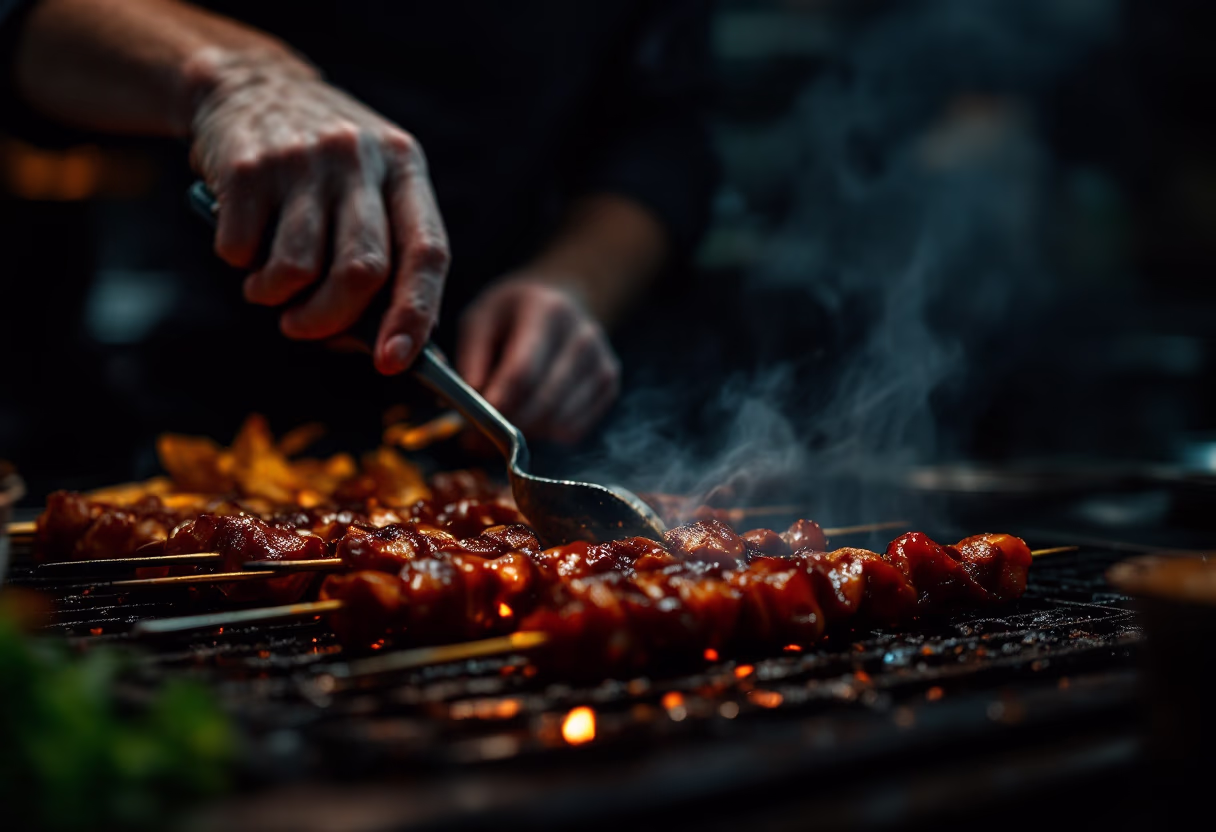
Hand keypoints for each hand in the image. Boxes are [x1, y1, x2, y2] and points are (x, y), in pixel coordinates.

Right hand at [190, 57, 448, 374]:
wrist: (248, 85)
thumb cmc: (322, 167)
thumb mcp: (368, 187)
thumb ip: (384, 254)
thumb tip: (384, 345)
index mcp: (405, 167)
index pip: (427, 252)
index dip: (416, 314)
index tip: (396, 360)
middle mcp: (360, 159)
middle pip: (363, 271)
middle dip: (332, 319)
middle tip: (303, 328)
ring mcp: (303, 159)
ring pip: (299, 269)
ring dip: (276, 298)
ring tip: (267, 285)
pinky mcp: (246, 166)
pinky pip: (243, 251)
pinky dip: (240, 265)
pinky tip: (243, 240)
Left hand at [457, 278, 621, 443]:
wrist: (562, 301)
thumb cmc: (513, 314)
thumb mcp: (481, 319)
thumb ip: (473, 357)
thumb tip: (474, 401)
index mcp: (547, 311)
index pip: (523, 370)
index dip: (498, 403)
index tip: (474, 426)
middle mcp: (583, 335)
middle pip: (544, 400)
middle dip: (508, 426)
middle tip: (476, 439)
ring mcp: (602, 361)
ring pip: (560, 421)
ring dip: (526, 433)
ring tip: (504, 422)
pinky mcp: (610, 384)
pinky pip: (574, 429)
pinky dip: (548, 434)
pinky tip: (533, 415)